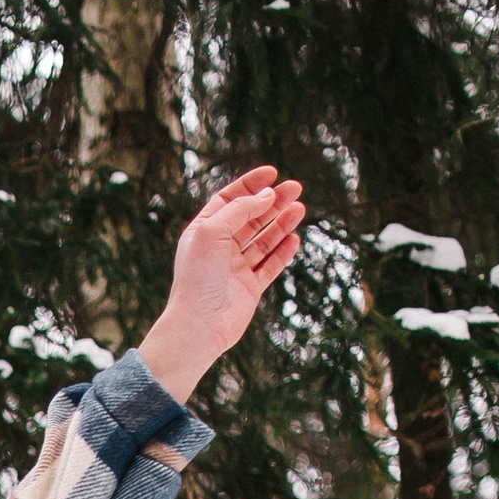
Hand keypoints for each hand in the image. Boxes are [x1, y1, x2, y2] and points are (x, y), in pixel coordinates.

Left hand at [134, 166, 307, 400]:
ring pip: (263, 240)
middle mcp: (220, 248)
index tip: (272, 173)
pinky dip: (283, 251)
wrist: (199, 325)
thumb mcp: (213, 230)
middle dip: (273, 201)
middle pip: (251, 217)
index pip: (229, 200)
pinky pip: (270, 265)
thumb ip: (240, 209)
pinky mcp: (250, 289)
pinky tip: (294, 238)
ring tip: (300, 208)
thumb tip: (267, 195)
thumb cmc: (198, 277)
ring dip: (282, 223)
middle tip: (296, 188)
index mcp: (205, 232)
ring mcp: (236, 269)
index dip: (250, 185)